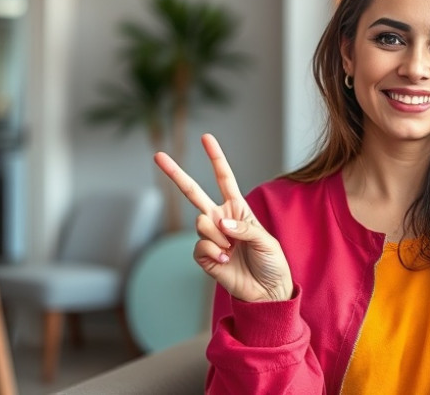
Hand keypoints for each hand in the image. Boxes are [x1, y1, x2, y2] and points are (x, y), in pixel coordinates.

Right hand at [154, 134, 292, 302]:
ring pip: (201, 223)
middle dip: (176, 174)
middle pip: (193, 192)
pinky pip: (200, 246)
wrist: (267, 291)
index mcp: (238, 208)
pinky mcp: (203, 256)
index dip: (215, 158)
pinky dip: (215, 254)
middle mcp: (221, 219)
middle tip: (157, 155)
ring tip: (233, 251)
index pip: (224, 178)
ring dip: (220, 237)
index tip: (206, 137)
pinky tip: (226, 262)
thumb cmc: (272, 263)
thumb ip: (244, 228)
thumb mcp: (266, 240)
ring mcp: (210, 237)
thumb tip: (219, 222)